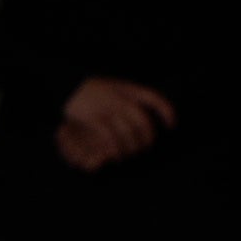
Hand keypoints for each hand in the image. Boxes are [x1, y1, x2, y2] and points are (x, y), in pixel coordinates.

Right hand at [53, 78, 176, 171]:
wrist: (69, 86)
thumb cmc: (93, 89)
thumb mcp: (116, 85)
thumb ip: (131, 95)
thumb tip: (147, 113)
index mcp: (129, 89)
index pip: (154, 99)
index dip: (167, 112)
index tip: (171, 125)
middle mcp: (121, 98)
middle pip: (143, 122)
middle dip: (146, 139)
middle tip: (143, 148)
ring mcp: (108, 108)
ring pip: (128, 133)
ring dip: (130, 148)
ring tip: (127, 154)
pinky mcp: (95, 119)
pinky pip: (111, 137)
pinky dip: (115, 149)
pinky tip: (115, 155)